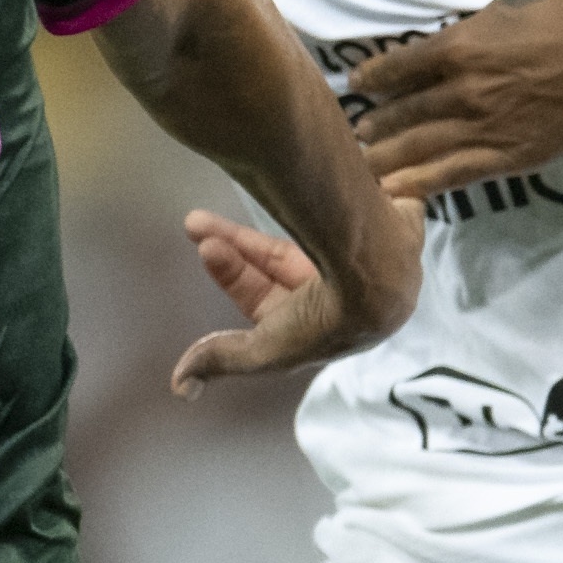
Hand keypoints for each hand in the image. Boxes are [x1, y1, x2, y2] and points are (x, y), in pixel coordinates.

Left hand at [172, 202, 424, 394]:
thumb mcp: (267, 349)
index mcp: (319, 321)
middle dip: (235, 243)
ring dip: (267, 216)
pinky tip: (293, 176)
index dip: (232, 272)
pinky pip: (344, 205)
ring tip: (234, 190)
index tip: (203, 245)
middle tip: (196, 222)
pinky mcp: (382, 220)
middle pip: (277, 261)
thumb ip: (226, 358)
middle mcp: (341, 289)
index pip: (265, 295)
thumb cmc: (325, 320)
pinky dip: (318, 194)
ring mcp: (364, 254)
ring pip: (305, 231)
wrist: (381, 276)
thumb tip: (181, 385)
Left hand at [353, 0, 562, 198]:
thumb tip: (436, 55)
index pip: (397, 67)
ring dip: (386, 158)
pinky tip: (398, 189)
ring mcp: (487, 126)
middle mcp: (465, 89)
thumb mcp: (504, 10)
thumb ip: (466, 37)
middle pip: (402, 114)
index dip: (371, 79)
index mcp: (460, 46)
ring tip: (362, 167)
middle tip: (349, 136)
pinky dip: (422, 183)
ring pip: (420, 149)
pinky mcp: (513, 155)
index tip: (354, 86)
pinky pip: (456, 174)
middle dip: (371, 127)